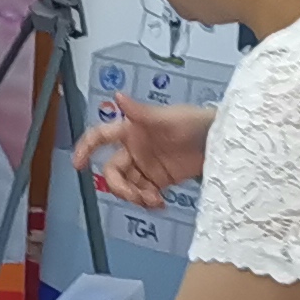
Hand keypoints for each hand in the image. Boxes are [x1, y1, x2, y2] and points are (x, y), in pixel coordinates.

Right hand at [75, 98, 214, 209]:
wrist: (221, 143)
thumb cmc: (195, 122)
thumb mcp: (168, 118)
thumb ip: (141, 112)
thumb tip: (117, 96)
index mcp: (131, 130)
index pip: (100, 137)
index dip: (85, 148)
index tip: (77, 164)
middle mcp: (135, 149)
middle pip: (112, 171)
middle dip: (119, 186)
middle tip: (137, 195)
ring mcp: (146, 166)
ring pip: (127, 186)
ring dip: (135, 197)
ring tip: (154, 201)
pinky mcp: (160, 181)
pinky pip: (144, 194)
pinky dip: (148, 202)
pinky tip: (160, 204)